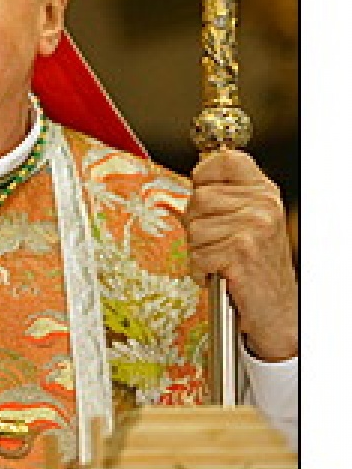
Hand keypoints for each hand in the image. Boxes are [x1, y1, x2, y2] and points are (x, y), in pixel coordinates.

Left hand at [186, 149, 298, 360]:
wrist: (276, 309)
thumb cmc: (256, 265)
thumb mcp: (248, 221)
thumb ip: (223, 196)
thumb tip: (194, 178)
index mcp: (264, 192)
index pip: (225, 159)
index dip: (205, 174)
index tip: (208, 194)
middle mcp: (263, 206)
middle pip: (198, 196)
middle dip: (197, 222)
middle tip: (218, 241)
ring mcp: (253, 228)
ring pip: (193, 226)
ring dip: (198, 248)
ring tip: (221, 258)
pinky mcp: (240, 251)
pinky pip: (195, 253)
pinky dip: (200, 269)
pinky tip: (220, 273)